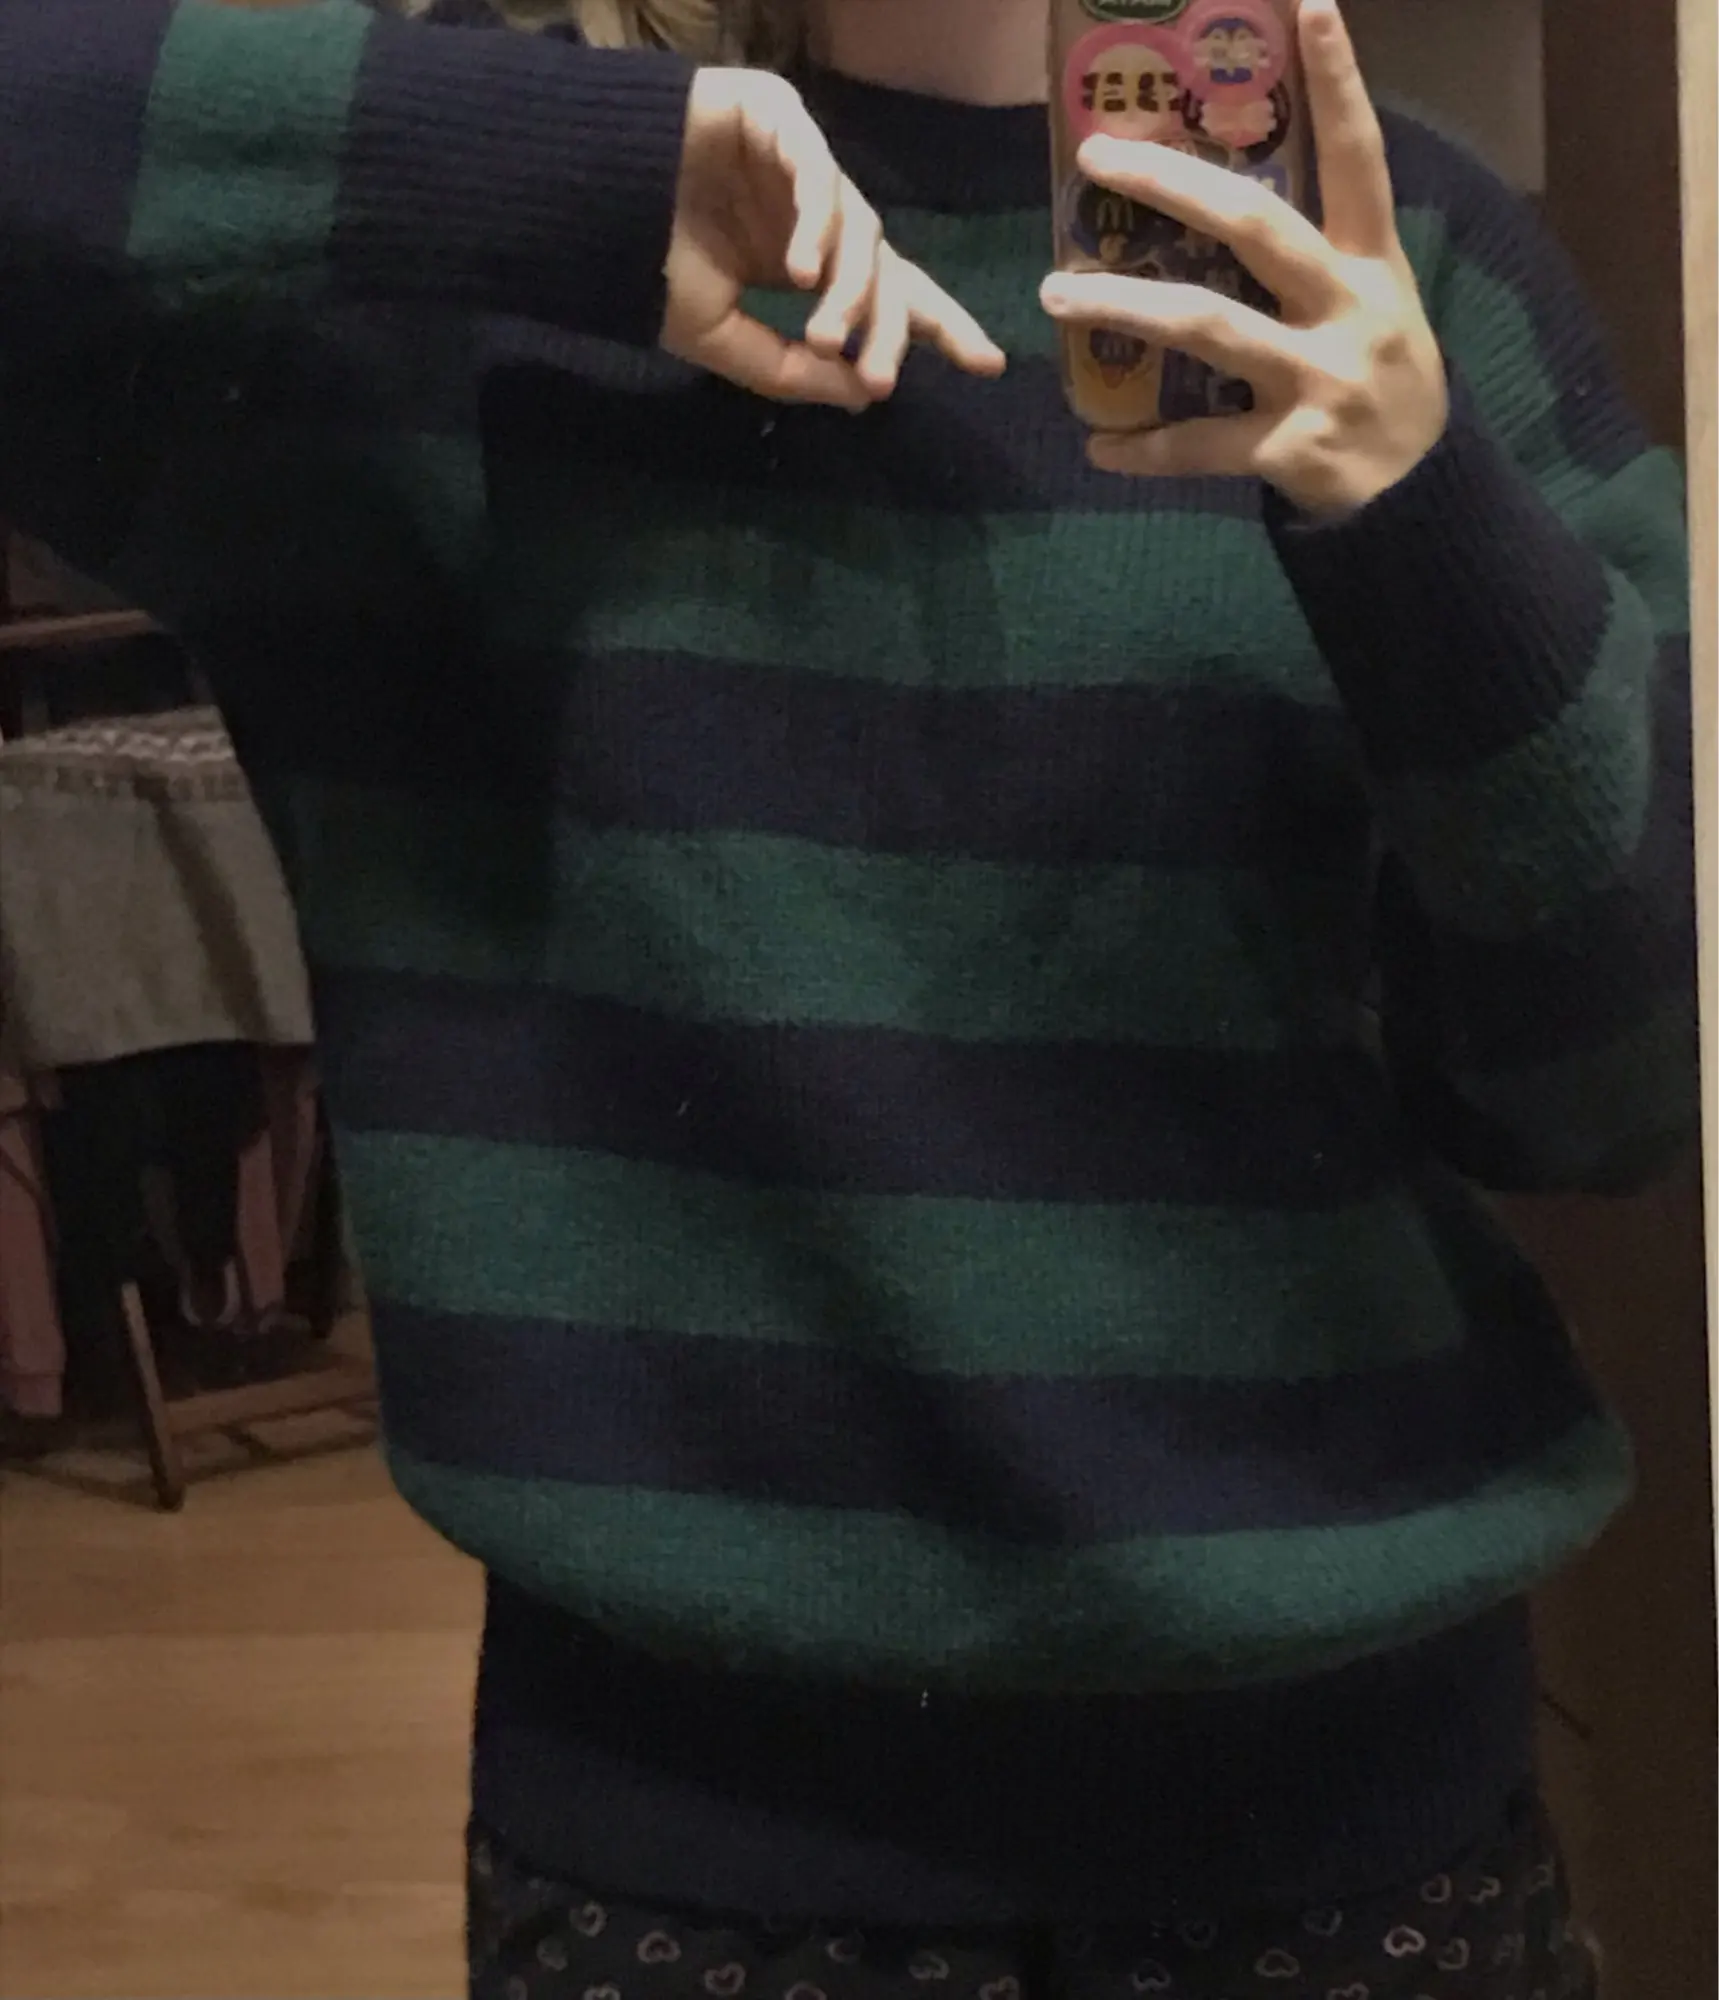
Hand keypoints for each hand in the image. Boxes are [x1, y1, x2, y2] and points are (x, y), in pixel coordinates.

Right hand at [667, 68, 1004, 409]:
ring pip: (858, 230)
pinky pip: (818, 174)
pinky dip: (817, 223)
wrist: (586, 202)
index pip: (886, 293)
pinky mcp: (779, 119)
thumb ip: (790, 371)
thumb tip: (863, 397)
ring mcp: (800, 163)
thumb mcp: (721, 339)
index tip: (986, 363)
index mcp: (803, 262)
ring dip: (848, 290)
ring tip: (822, 336)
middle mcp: (812, 213)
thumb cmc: (646, 265)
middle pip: (886, 265)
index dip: (936, 325)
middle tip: (879, 377)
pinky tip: (800, 271)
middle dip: (888, 326)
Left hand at [1039, 0, 1447, 515]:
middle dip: (1172, 185)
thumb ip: (1314, 259)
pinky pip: (1198, 445)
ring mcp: (1319, 379)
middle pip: (1255, 227)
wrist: (1419, 498)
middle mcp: (1348, 310)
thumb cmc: (1379, 385)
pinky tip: (1096, 447)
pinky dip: (1141, 449)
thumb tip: (1216, 203)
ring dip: (1122, 305)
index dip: (1338, 82)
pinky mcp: (1289, 448)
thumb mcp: (1372, 306)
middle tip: (1098, 157)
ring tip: (1055, 293)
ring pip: (1206, 326)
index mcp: (1371, 264)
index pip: (1358, 156)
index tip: (1308, 4)